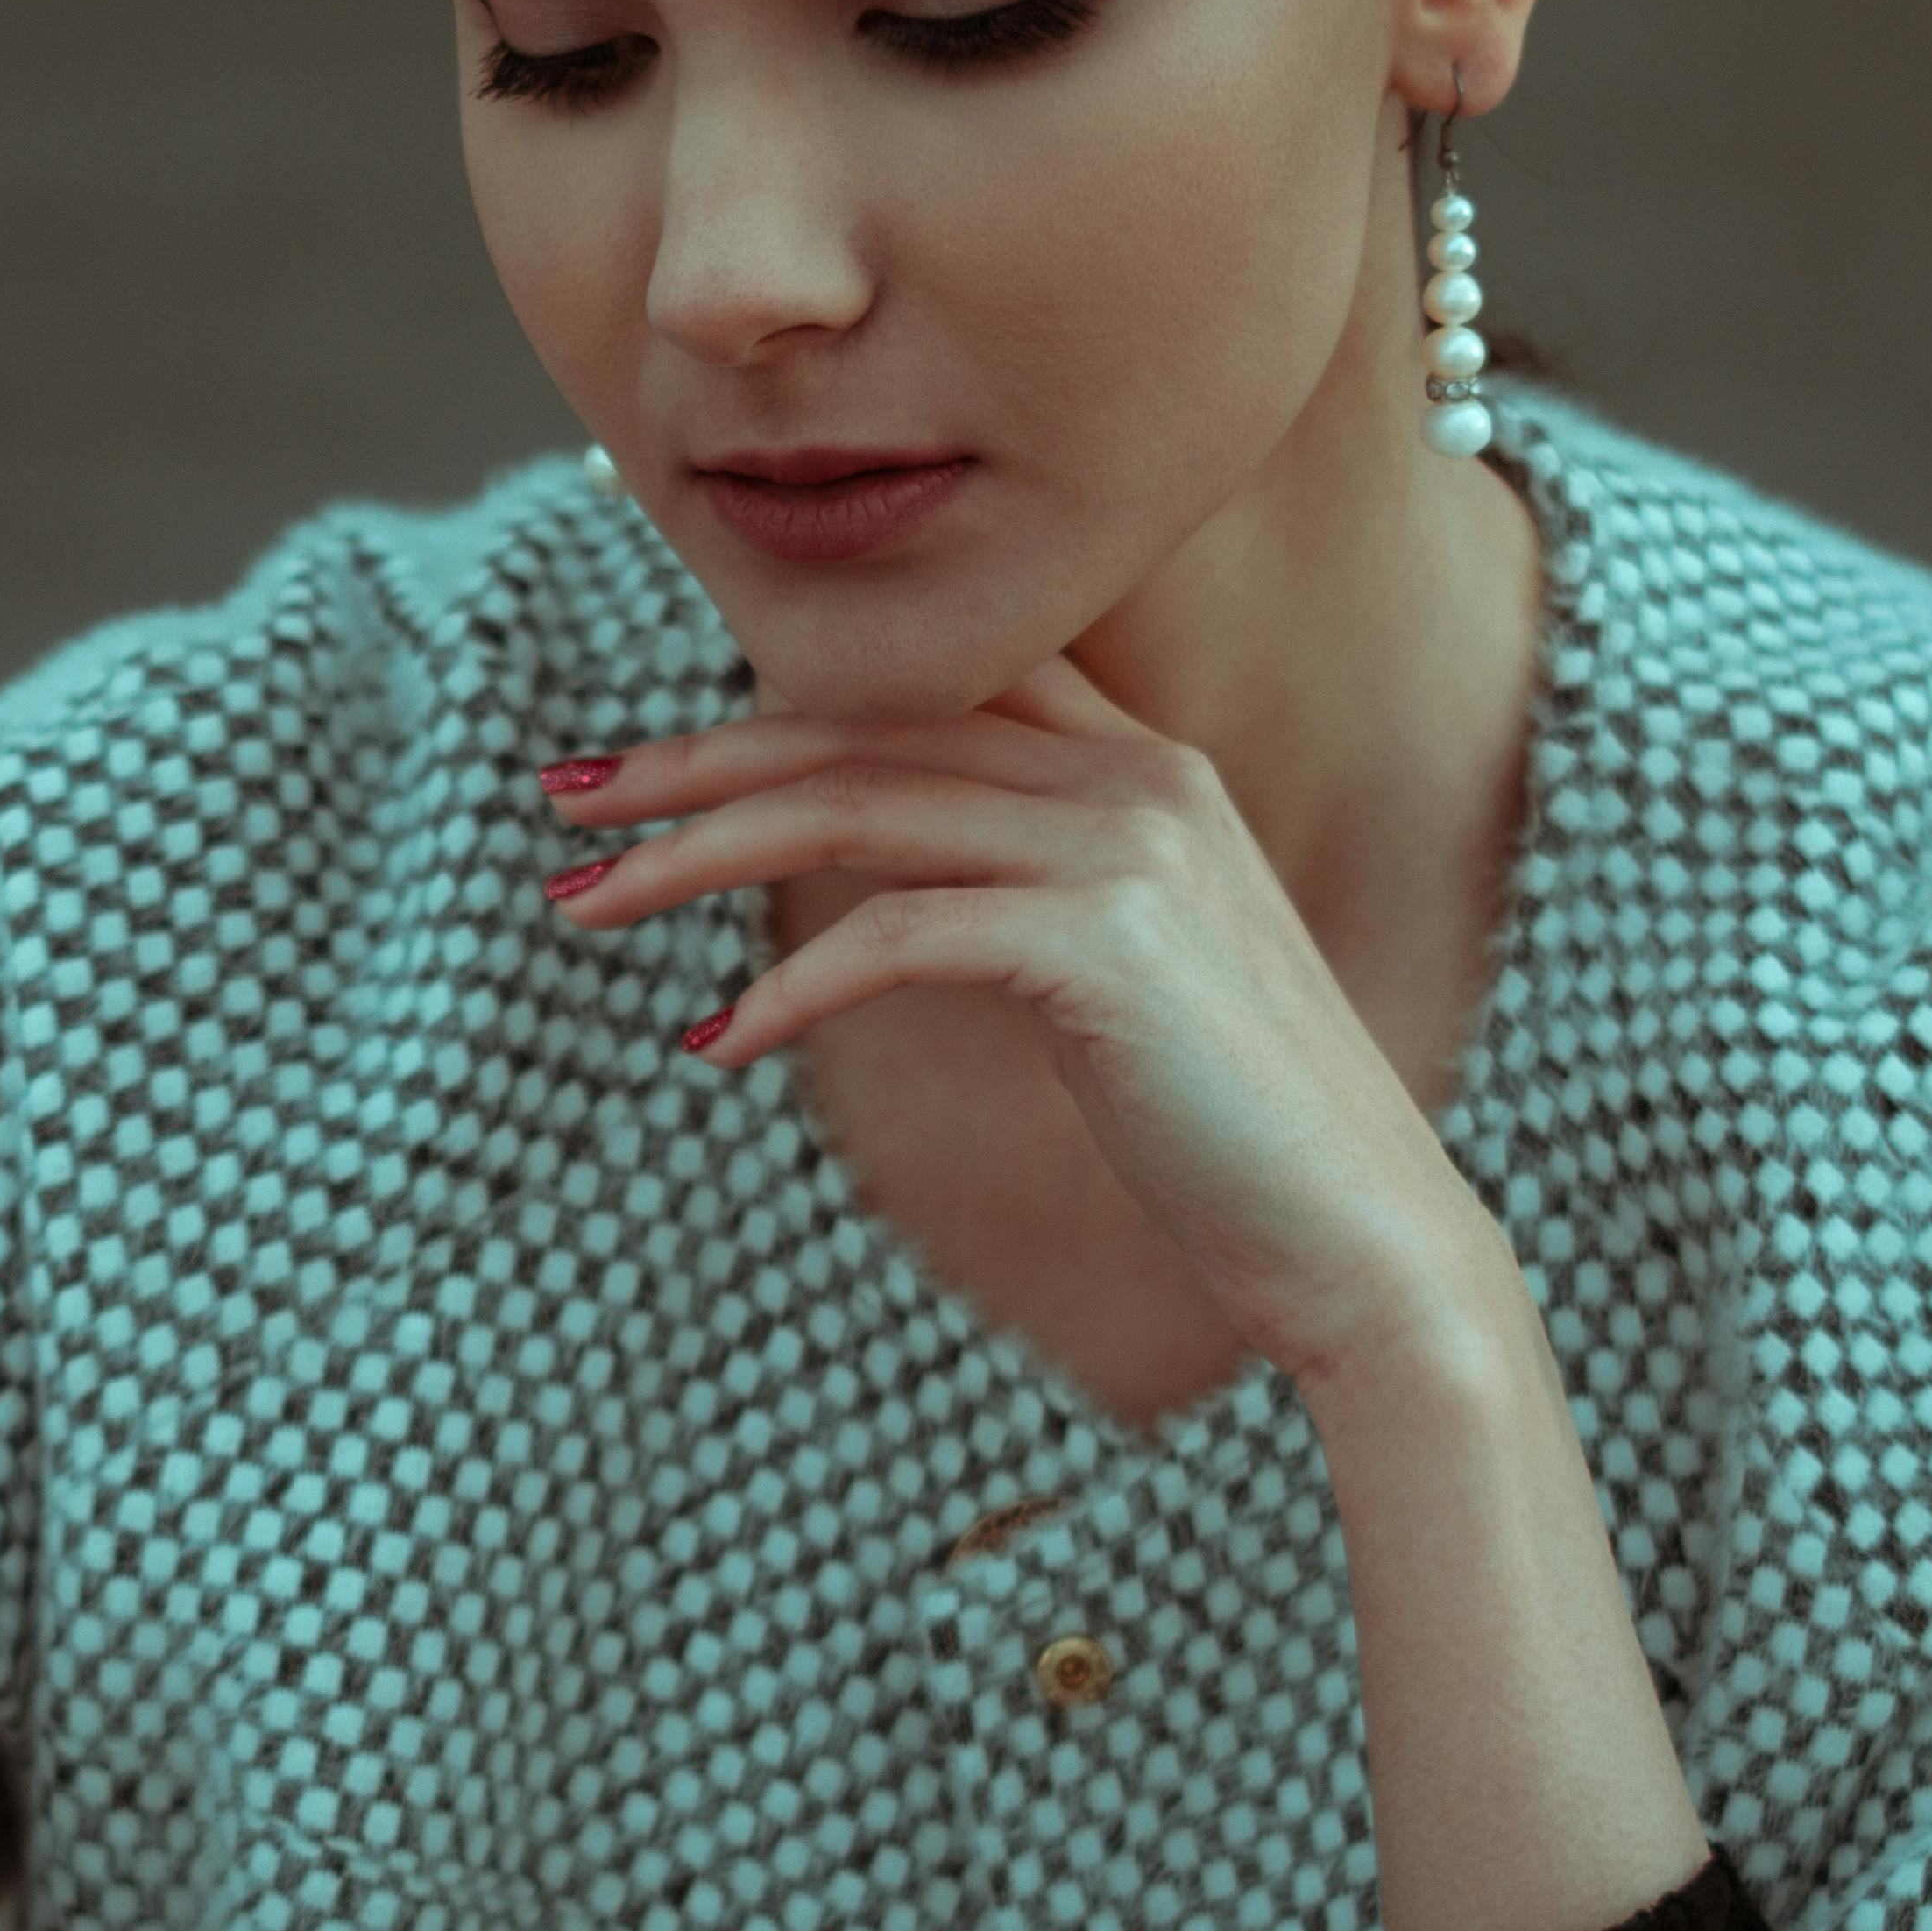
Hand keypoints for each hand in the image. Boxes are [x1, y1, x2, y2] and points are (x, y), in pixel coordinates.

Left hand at [539, 660, 1508, 1396]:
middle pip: (862, 731)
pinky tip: (715, 1042)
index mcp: (1143, 767)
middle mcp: (1137, 776)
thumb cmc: (1234, 1136)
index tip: (652, 751)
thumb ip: (1030, 898)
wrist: (1367, 1243)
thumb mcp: (1126, 977)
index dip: (779, 695)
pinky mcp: (1102, 943)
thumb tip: (891, 896)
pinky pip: (894, 936)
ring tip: (583, 903)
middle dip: (694, 761)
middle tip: (564, 802)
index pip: (930, 687)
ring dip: (698, 855)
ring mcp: (1126, 848)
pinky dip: (789, 989)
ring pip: (856, 810)